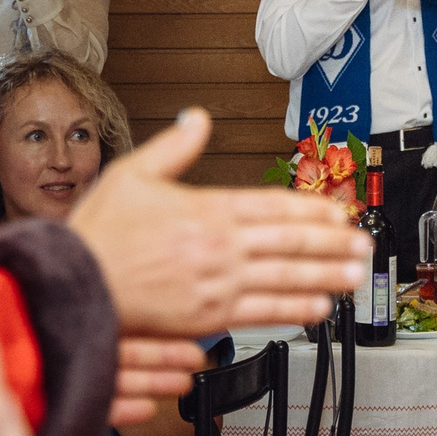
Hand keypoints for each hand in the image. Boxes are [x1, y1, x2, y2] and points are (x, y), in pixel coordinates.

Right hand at [67, 109, 372, 417]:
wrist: (73, 285)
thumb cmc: (98, 235)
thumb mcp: (131, 174)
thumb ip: (172, 148)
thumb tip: (196, 119)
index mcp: (205, 210)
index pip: (272, 206)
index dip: (312, 210)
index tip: (338, 213)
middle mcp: (218, 247)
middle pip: (289, 241)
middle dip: (332, 243)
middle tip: (363, 244)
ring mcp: (216, 283)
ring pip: (284, 277)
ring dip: (325, 276)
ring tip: (354, 274)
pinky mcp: (206, 316)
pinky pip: (261, 313)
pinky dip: (293, 310)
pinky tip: (318, 309)